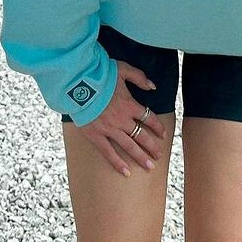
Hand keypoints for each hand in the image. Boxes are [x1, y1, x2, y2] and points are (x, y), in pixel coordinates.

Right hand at [75, 60, 165, 176]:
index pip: (148, 118)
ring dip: (140, 157)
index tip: (163, 134)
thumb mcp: (122, 69)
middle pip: (141, 135)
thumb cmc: (99, 75)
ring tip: (150, 167)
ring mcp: (109, 129)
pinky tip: (126, 172)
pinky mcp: (96, 135)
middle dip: (152, 146)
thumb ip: (139, 77)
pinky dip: (118, 163)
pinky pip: (109, 152)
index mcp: (129, 104)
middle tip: (159, 155)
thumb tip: (153, 86)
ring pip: (129, 146)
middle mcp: (122, 119)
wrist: (78, 83)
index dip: (157, 126)